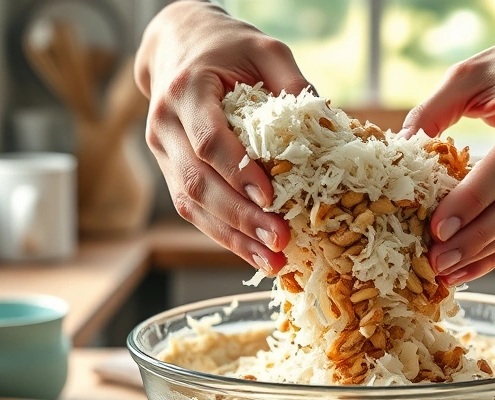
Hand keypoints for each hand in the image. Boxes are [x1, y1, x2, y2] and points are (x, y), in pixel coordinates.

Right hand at [135, 1, 311, 273]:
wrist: (178, 45)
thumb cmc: (227, 48)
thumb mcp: (265, 50)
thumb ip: (294, 83)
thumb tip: (331, 125)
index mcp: (186, 91)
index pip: (208, 141)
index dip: (237, 172)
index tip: (268, 197)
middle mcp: (165, 126)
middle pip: (198, 182)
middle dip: (240, 218)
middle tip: (279, 240)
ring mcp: (163, 152)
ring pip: (191, 205)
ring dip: (232, 237)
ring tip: (271, 260)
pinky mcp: (171, 171)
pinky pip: (194, 209)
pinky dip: (224, 235)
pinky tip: (255, 253)